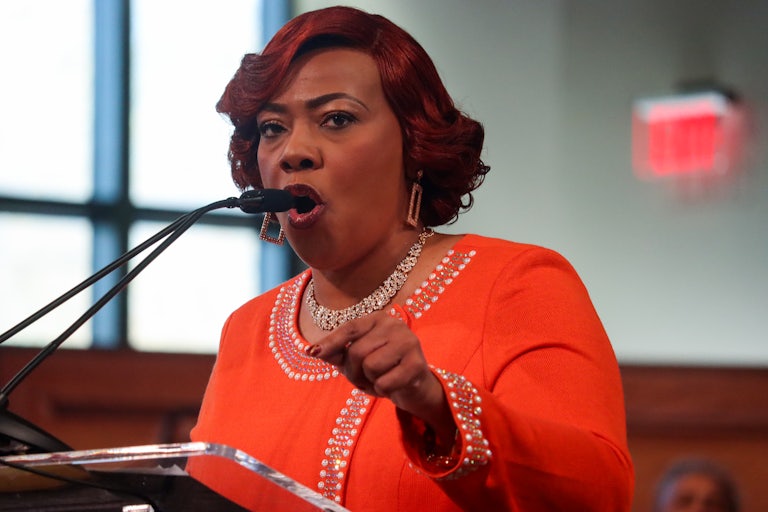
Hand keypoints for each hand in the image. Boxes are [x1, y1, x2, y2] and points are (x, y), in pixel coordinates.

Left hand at [306, 310, 451, 429]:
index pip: (350, 328)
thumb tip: (312, 350)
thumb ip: (337, 354)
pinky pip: (384, 383)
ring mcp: (408, 342)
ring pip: (370, 366)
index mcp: (378, 319)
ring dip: (370, 381)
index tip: (311, 352)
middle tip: (363, 379)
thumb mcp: (357, 360)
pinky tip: (393, 386)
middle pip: (357, 351)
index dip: (331, 342)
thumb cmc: (383, 369)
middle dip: (353, 373)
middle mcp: (394, 325)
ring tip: (379, 380)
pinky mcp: (417, 364)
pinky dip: (383, 391)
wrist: (415, 386)